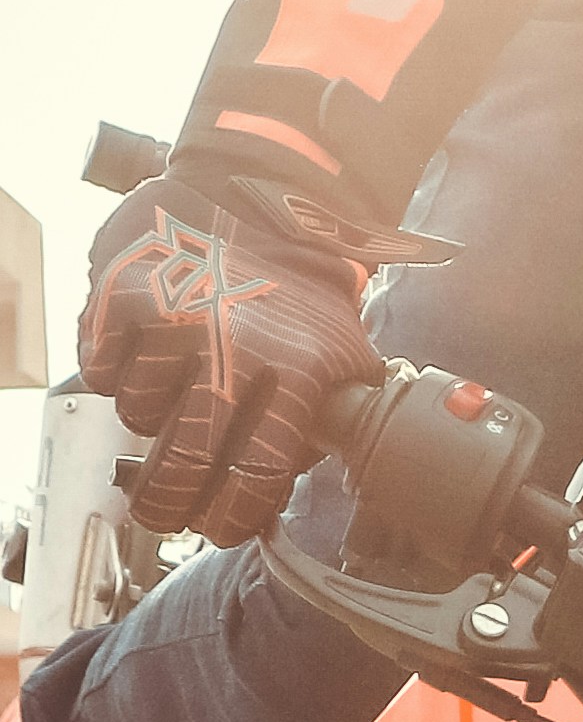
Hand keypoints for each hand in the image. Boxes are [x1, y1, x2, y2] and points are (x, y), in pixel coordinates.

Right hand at [80, 182, 385, 547]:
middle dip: (168, 505)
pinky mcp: (123, 294)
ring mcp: (173, 319)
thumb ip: (325, 425)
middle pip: (186, 462)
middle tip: (162, 513)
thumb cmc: (299, 295)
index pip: (258, 474)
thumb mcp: (341, 354)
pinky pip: (103, 373)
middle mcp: (232, 347)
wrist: (252, 195)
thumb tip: (279, 498)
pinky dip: (118, 372)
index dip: (231, 516)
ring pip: (138, 416)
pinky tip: (147, 350)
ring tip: (176, 383)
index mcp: (297, 371)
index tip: (218, 526)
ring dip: (150, 415)